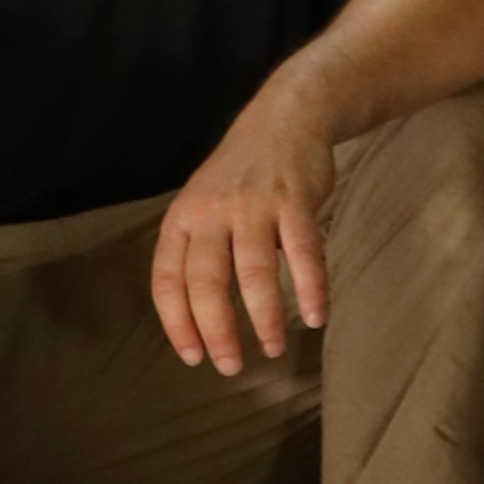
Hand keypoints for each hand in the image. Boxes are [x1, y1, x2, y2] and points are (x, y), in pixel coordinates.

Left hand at [155, 87, 337, 373]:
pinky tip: (316, 316)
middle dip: (218, 331)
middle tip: (230, 366)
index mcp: (183, 218)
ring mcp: (253, 205)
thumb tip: (201, 314)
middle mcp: (211, 212)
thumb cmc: (244, 174)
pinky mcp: (294, 201)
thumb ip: (199, 250)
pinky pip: (303, 253)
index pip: (167, 280)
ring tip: (274, 349)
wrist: (286, 117)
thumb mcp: (205, 204)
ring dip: (264, 319)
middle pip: (206, 283)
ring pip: (253, 273)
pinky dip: (311, 288)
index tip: (192, 356)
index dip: (177, 323)